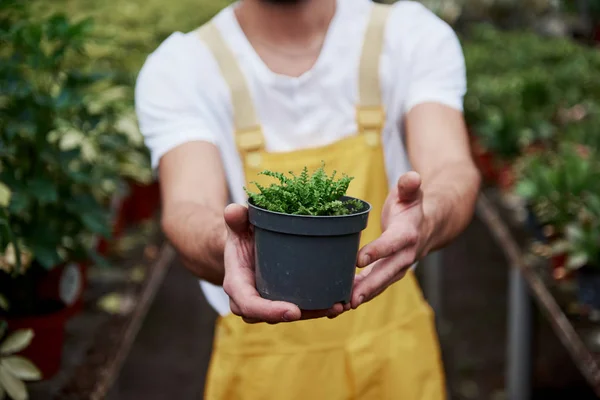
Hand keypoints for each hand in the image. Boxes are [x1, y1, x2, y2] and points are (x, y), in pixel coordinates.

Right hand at [222, 204, 347, 323]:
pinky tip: (339, 302)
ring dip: (317, 313)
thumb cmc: (242, 235)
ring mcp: (267, 304)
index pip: (250, 305)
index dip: (270, 311)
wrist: (245, 247)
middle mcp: (251, 301)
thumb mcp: (238, 225)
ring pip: (291, 316)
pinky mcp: (282, 301)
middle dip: (304, 315)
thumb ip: (236, 218)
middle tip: (330, 307)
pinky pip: (300, 310)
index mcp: (237, 285)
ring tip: (339, 305)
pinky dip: (319, 307)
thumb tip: (233, 211)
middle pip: (276, 316)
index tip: (294, 310)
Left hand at [350, 171, 428, 308]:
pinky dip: (358, 296)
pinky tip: (339, 305)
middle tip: (351, 298)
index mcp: (408, 233)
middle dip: (370, 286)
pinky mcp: (388, 274)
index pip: (393, 244)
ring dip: (362, 296)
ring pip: (380, 285)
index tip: (360, 259)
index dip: (378, 251)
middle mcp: (405, 255)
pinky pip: (374, 287)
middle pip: (387, 273)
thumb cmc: (411, 206)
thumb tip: (413, 176)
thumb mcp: (410, 193)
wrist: (427, 226)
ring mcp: (397, 267)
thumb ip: (410, 186)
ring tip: (341, 307)